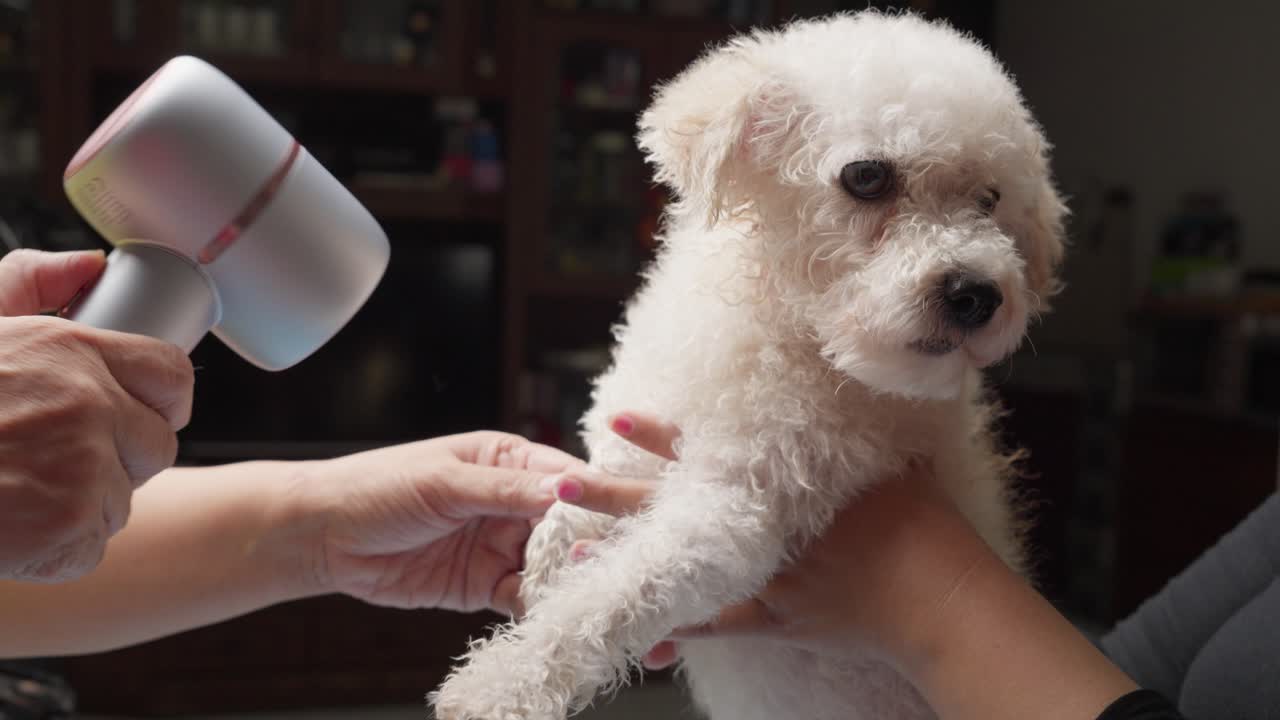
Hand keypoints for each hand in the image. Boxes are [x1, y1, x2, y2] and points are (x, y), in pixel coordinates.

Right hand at [0, 249, 194, 581]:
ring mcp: (82, 469)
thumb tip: (89, 266)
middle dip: (120, 456)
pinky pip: (90, 546)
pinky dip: (55, 549)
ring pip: (121, 500)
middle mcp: (88, 405)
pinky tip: (10, 528)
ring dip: (81, 504)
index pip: (171, 375)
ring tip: (16, 489)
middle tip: (55, 459)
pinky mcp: (66, 528)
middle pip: (157, 444)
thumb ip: (26, 283)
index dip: (161, 400)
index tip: (143, 412)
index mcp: (71, 349)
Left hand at [300, 431, 638, 614]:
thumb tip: (566, 491)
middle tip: (615, 564)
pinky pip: (525, 596)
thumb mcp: (445, 482)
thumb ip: (505, 490)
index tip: (626, 516)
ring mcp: (501, 544)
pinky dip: (543, 606)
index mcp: (510, 459)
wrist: (321, 536)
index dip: (598, 497)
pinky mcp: (484, 584)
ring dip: (572, 578)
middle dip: (594, 544)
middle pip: (571, 524)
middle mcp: (514, 501)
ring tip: (593, 593)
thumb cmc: (377, 487)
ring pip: (554, 563)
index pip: (569, 477)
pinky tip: (557, 613)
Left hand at [555, 412, 992, 671]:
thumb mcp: (894, 459)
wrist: (939, 595)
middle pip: (668, 506)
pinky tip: (637, 629)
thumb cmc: (923, 524)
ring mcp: (760, 577)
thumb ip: (864, 426)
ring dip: (625, 562)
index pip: (702, 453)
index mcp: (780, 484)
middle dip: (612, 493)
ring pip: (676, 569)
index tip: (614, 417)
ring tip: (574, 554)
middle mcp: (759, 528)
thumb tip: (869, 369)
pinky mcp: (774, 620)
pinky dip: (678, 629)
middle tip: (560, 480)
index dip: (656, 434)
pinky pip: (716, 626)